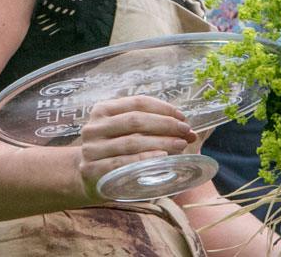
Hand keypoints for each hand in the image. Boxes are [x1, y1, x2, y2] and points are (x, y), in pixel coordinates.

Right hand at [77, 95, 196, 200]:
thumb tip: (190, 132)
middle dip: (165, 124)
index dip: (163, 108)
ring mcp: (90, 149)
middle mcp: (94, 127)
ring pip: (131, 142)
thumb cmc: (117, 151)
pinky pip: (121, 162)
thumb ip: (155, 128)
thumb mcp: (131, 134)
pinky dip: (143, 159)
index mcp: (103, 109)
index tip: (182, 117)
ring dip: (160, 142)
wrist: (89, 177)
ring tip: (180, 144)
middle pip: (135, 120)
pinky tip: (161, 157)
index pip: (137, 102)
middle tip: (185, 131)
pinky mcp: (91, 170)